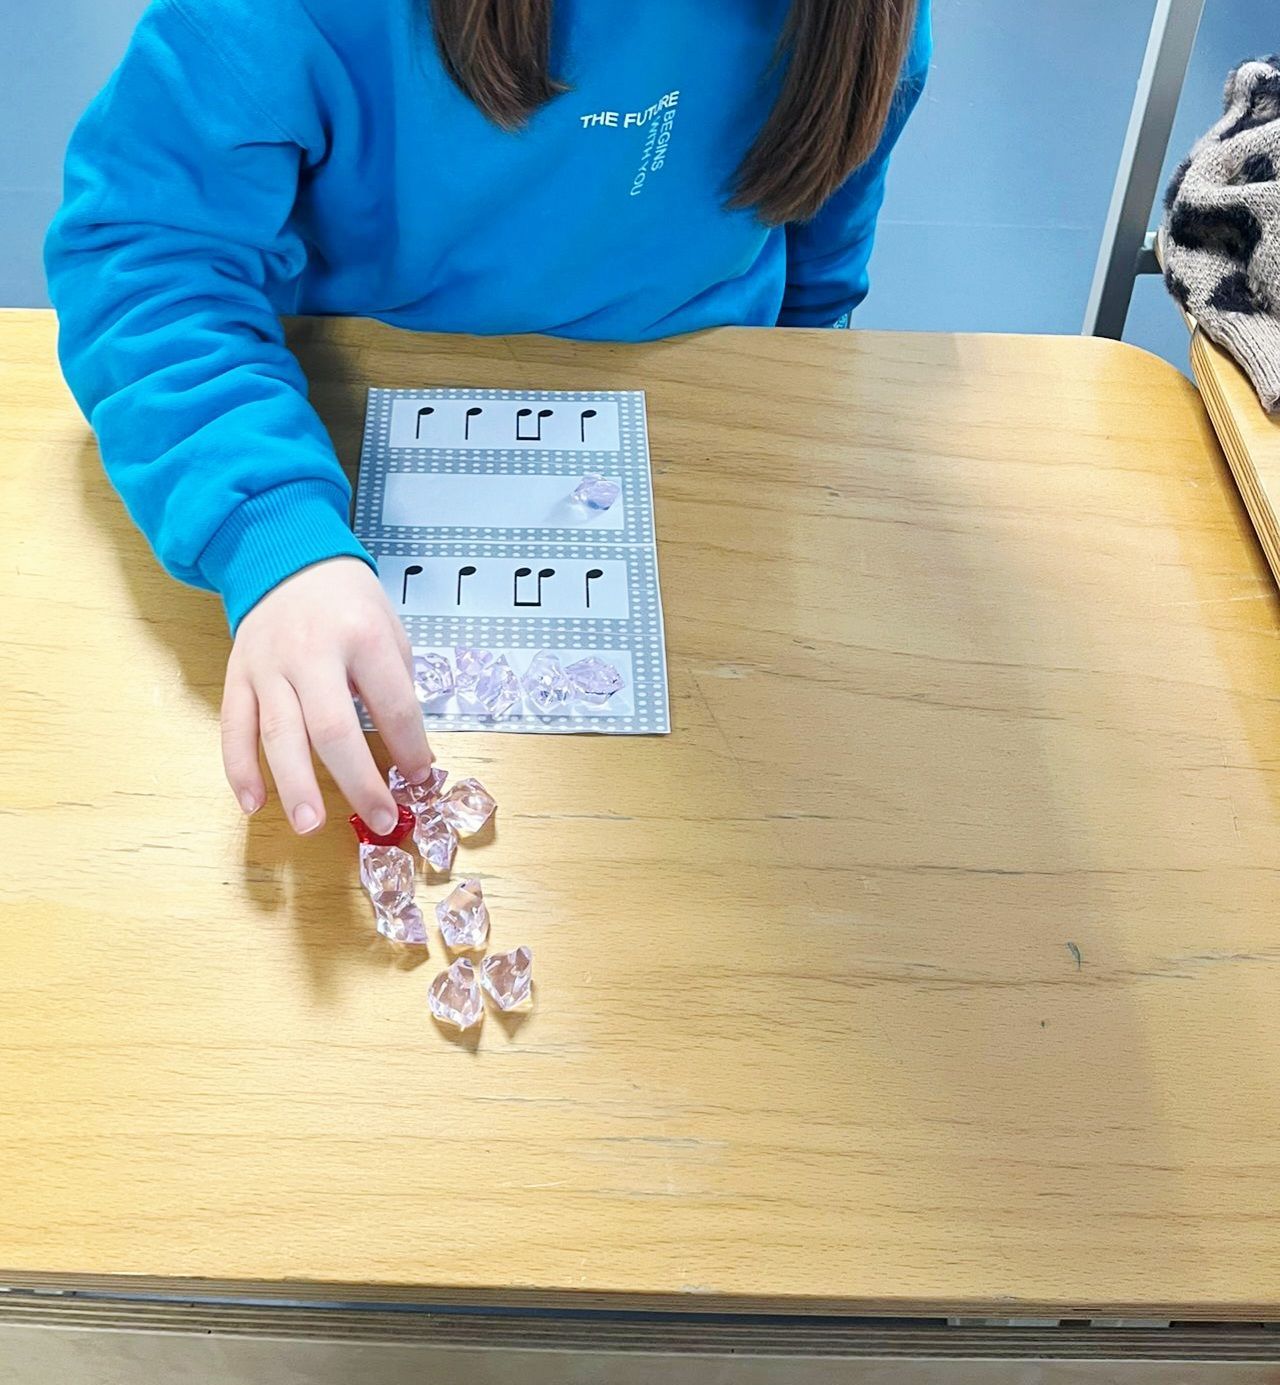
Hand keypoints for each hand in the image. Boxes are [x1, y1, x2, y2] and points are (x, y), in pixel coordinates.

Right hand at [221, 557, 432, 834]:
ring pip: (278, 733)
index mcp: (362, 636)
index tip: (420, 778)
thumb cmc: (348, 602)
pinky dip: (239, 769)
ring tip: (310, 825)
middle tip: (378, 820)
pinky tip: (253, 804)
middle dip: (357, 781)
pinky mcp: (237, 675)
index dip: (411, 748)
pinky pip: (234, 727)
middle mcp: (312, 652)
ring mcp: (268, 665)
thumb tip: (412, 754)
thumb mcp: (389, 630)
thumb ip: (397, 688)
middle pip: (332, 728)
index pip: (392, 705)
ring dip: (295, 785)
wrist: (286, 557)